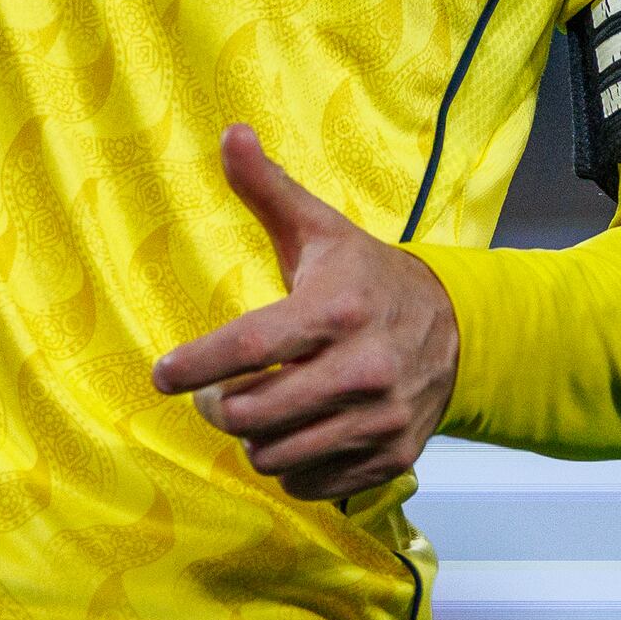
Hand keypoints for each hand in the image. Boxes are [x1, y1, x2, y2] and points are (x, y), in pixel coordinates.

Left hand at [152, 123, 458, 500]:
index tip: (162, 374)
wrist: (457, 329)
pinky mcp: (389, 458)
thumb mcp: (320, 230)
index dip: (197, 366)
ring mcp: (378, 419)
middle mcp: (362, 368)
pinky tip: (294, 433)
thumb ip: (268, 188)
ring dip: (252, 438)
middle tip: (215, 391)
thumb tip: (230, 134)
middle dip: (218, 406)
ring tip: (256, 410)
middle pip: (254, 413)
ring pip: (276, 455)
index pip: (251, 348)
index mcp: (337, 310)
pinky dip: (290, 466)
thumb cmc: (367, 277)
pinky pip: (310, 485)